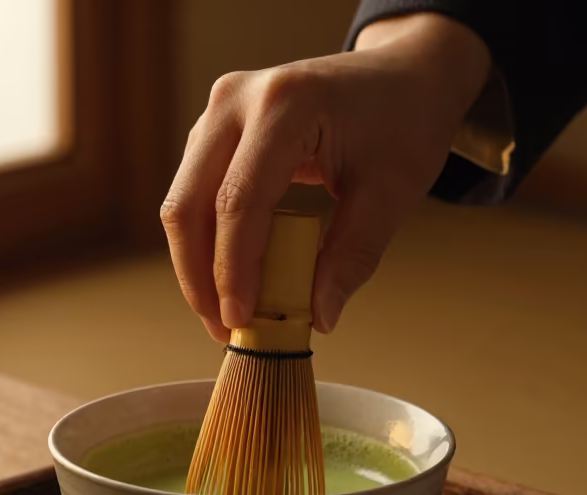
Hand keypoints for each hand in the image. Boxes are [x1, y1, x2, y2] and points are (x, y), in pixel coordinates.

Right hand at [159, 13, 490, 341]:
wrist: (404, 74)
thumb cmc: (403, 121)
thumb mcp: (391, 192)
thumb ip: (352, 256)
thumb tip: (317, 317)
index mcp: (286, 104)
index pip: (239, 200)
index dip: (234, 269)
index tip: (242, 321)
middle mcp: (238, 99)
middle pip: (189, 203)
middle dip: (200, 276)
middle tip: (224, 329)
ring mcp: (220, 111)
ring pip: (183, 202)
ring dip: (198, 264)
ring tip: (228, 313)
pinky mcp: (216, 130)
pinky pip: (195, 194)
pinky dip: (208, 242)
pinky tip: (231, 278)